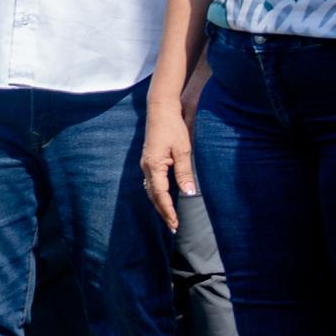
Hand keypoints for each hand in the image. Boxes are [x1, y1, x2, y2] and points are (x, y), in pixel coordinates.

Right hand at [140, 100, 197, 224]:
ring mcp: (146, 164)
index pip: (161, 195)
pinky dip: (157, 194)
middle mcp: (147, 167)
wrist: (161, 109)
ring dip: (159, 204)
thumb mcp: (183, 150)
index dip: (168, 211)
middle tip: (173, 227)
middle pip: (153, 196)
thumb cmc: (173, 127)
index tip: (175, 224)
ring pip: (151, 190)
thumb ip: (184, 172)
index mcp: (154, 166)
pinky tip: (163, 198)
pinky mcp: (149, 160)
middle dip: (163, 212)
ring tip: (169, 217)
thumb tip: (189, 193)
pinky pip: (151, 182)